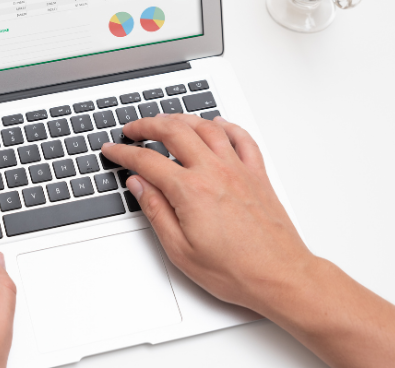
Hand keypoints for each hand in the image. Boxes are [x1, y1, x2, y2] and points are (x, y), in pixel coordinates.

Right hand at [102, 114, 394, 367]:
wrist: (280, 276)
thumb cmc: (235, 270)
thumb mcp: (180, 250)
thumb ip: (156, 211)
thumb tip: (139, 185)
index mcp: (191, 191)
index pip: (147, 160)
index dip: (124, 153)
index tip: (113, 150)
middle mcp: (214, 172)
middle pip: (174, 131)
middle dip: (148, 125)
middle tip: (133, 129)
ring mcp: (238, 169)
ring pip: (206, 127)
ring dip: (181, 119)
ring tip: (166, 121)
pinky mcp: (257, 174)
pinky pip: (241, 138)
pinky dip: (226, 126)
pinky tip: (217, 125)